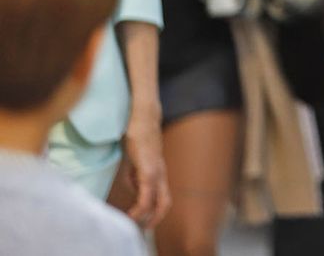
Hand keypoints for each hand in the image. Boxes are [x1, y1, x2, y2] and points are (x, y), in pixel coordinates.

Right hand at [120, 108, 169, 228]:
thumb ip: (135, 176)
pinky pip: (147, 194)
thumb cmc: (138, 136)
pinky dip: (141, 207)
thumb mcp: (135, 161)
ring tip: (133, 223)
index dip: (155, 212)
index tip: (144, 222)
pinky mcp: (148, 168)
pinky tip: (133, 213)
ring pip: (158, 201)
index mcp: (158, 172)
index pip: (162, 197)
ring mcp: (156, 171)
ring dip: (146, 216)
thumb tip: (135, 190)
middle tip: (144, 229)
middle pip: (165, 203)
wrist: (143, 117)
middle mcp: (161, 173)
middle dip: (156, 219)